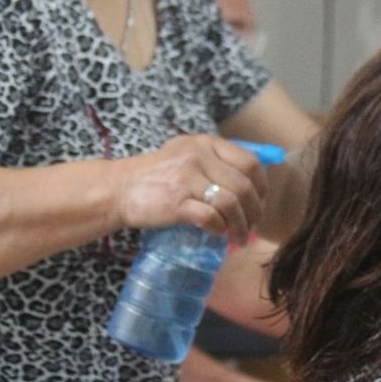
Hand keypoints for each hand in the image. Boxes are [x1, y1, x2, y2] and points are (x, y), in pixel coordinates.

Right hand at [114, 134, 268, 240]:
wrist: (119, 188)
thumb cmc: (156, 175)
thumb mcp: (186, 154)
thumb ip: (215, 160)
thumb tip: (251, 181)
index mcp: (205, 143)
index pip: (249, 162)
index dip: (261, 186)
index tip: (260, 203)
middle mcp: (199, 156)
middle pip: (244, 185)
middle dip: (255, 211)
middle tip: (252, 227)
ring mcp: (187, 178)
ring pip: (231, 203)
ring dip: (240, 225)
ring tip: (238, 238)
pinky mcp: (176, 202)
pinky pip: (211, 217)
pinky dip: (219, 228)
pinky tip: (218, 234)